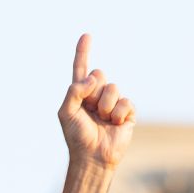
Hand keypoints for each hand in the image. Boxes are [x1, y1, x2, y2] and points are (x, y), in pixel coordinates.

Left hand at [58, 34, 134, 169]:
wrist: (93, 157)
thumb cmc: (77, 137)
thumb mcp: (66, 112)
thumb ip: (74, 90)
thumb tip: (94, 78)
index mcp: (81, 94)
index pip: (81, 68)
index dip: (83, 52)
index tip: (86, 35)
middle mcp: (97, 95)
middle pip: (100, 73)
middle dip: (94, 91)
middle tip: (91, 110)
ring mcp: (113, 102)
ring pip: (113, 88)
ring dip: (105, 106)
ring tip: (102, 120)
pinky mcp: (127, 112)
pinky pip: (126, 101)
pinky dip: (118, 113)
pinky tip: (114, 124)